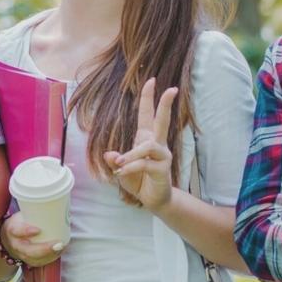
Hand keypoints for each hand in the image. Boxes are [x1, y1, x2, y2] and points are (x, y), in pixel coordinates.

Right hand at [0, 213, 64, 266]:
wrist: (8, 238)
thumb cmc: (19, 223)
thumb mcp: (22, 215)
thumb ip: (35, 210)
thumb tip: (57, 200)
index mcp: (12, 230)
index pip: (17, 231)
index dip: (26, 231)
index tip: (38, 229)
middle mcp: (15, 244)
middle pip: (28, 250)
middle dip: (44, 249)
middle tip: (58, 243)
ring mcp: (21, 255)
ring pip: (34, 259)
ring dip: (50, 255)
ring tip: (62, 247)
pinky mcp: (27, 261)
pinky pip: (39, 263)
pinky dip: (50, 258)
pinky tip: (59, 252)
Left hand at [104, 77, 178, 211]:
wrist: (152, 200)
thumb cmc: (138, 180)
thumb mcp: (121, 170)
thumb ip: (115, 162)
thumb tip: (109, 155)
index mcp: (146, 138)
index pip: (148, 114)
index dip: (149, 98)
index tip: (152, 80)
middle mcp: (157, 144)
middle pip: (162, 120)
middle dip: (166, 104)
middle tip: (172, 89)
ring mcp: (162, 156)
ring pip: (149, 145)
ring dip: (132, 154)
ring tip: (120, 164)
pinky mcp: (162, 169)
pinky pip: (145, 163)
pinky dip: (131, 167)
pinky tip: (121, 173)